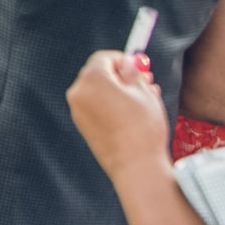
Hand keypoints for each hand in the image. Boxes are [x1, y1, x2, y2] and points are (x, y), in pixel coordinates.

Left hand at [65, 50, 171, 182]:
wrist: (135, 167)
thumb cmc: (142, 127)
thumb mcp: (144, 92)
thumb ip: (133, 72)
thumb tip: (128, 63)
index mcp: (91, 79)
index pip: (104, 58)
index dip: (124, 59)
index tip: (140, 66)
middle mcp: (78, 92)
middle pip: (99, 74)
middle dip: (122, 76)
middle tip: (146, 82)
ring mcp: (78, 111)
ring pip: (99, 92)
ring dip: (119, 91)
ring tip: (145, 99)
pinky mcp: (82, 126)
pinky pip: (96, 107)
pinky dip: (111, 105)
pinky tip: (132, 113)